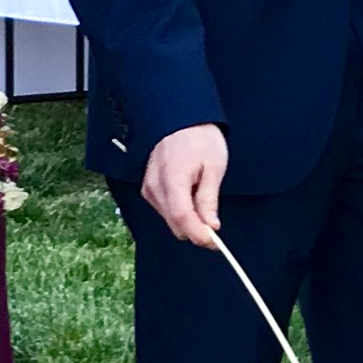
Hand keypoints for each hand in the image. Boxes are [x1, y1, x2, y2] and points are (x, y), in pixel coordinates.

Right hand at [142, 123, 227, 242]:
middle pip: (175, 224)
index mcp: (173, 178)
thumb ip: (209, 199)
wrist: (181, 120)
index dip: (198, 234)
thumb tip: (210, 226)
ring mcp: (149, 188)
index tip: (214, 242)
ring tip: (200, 195)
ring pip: (170, 220)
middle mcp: (155, 185)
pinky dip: (179, 211)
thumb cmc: (200, 138)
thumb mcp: (214, 167)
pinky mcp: (148, 189)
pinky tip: (188, 194)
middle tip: (213, 222)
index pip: (182, 217)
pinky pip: (165, 211)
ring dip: (187, 219)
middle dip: (195, 229)